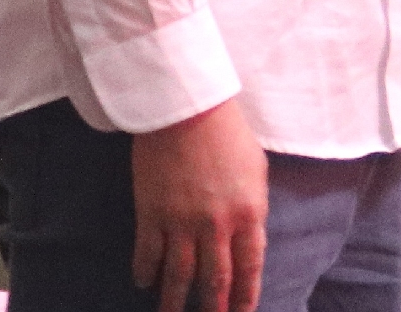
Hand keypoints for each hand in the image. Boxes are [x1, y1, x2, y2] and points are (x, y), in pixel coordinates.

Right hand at [132, 95, 266, 311]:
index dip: (245, 297)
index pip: (250, 268)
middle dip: (212, 308)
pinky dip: (145, 273)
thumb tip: (250, 237)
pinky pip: (147, 254)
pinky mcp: (151, 214)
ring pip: (178, 276)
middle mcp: (216, 225)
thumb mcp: (256, 170)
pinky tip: (144, 283)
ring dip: (174, 302)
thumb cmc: (227, 133)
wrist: (185, 108)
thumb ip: (253, 208)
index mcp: (249, 213)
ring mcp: (181, 223)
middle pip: (214, 280)